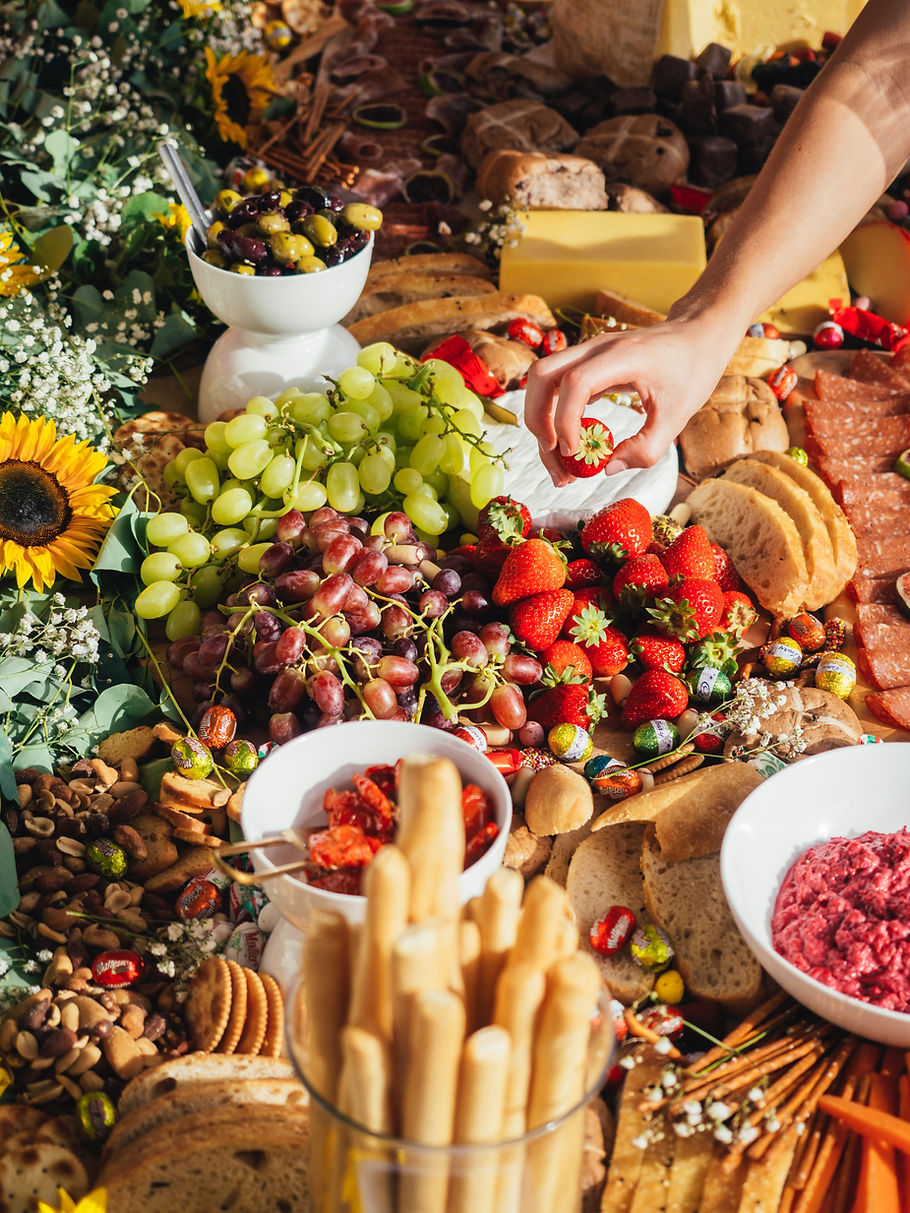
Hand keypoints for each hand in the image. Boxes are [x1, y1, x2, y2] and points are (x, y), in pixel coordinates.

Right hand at [523, 317, 736, 486]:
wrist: (698, 334)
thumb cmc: (692, 369)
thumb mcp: (678, 415)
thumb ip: (646, 448)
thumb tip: (609, 469)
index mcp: (620, 356)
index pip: (575, 383)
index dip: (565, 421)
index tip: (574, 453)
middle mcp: (596, 348)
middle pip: (541, 375)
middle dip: (537, 419)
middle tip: (554, 456)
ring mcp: (588, 352)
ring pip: (542, 379)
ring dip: (539, 419)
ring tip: (557, 458)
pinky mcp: (588, 363)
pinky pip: (556, 385)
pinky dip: (553, 414)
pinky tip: (569, 443)